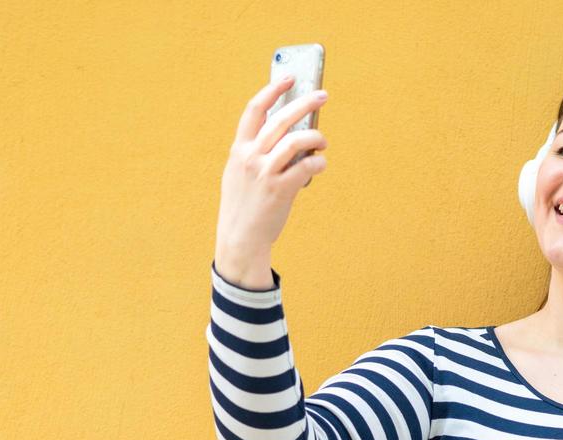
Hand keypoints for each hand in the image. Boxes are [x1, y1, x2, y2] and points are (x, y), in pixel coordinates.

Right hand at [214, 75, 329, 259]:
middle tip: (322, 95)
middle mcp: (251, 157)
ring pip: (296, 141)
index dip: (273, 90)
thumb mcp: (240, 173)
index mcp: (239, 149)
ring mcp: (265, 173)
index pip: (255, 109)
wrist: (240, 238)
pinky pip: (306, 167)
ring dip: (315, 136)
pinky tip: (320, 165)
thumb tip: (289, 133)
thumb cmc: (244, 204)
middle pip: (281, 119)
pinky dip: (318, 163)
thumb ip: (257, 152)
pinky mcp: (280, 190)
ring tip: (323, 141)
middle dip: (305, 102)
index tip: (289, 77)